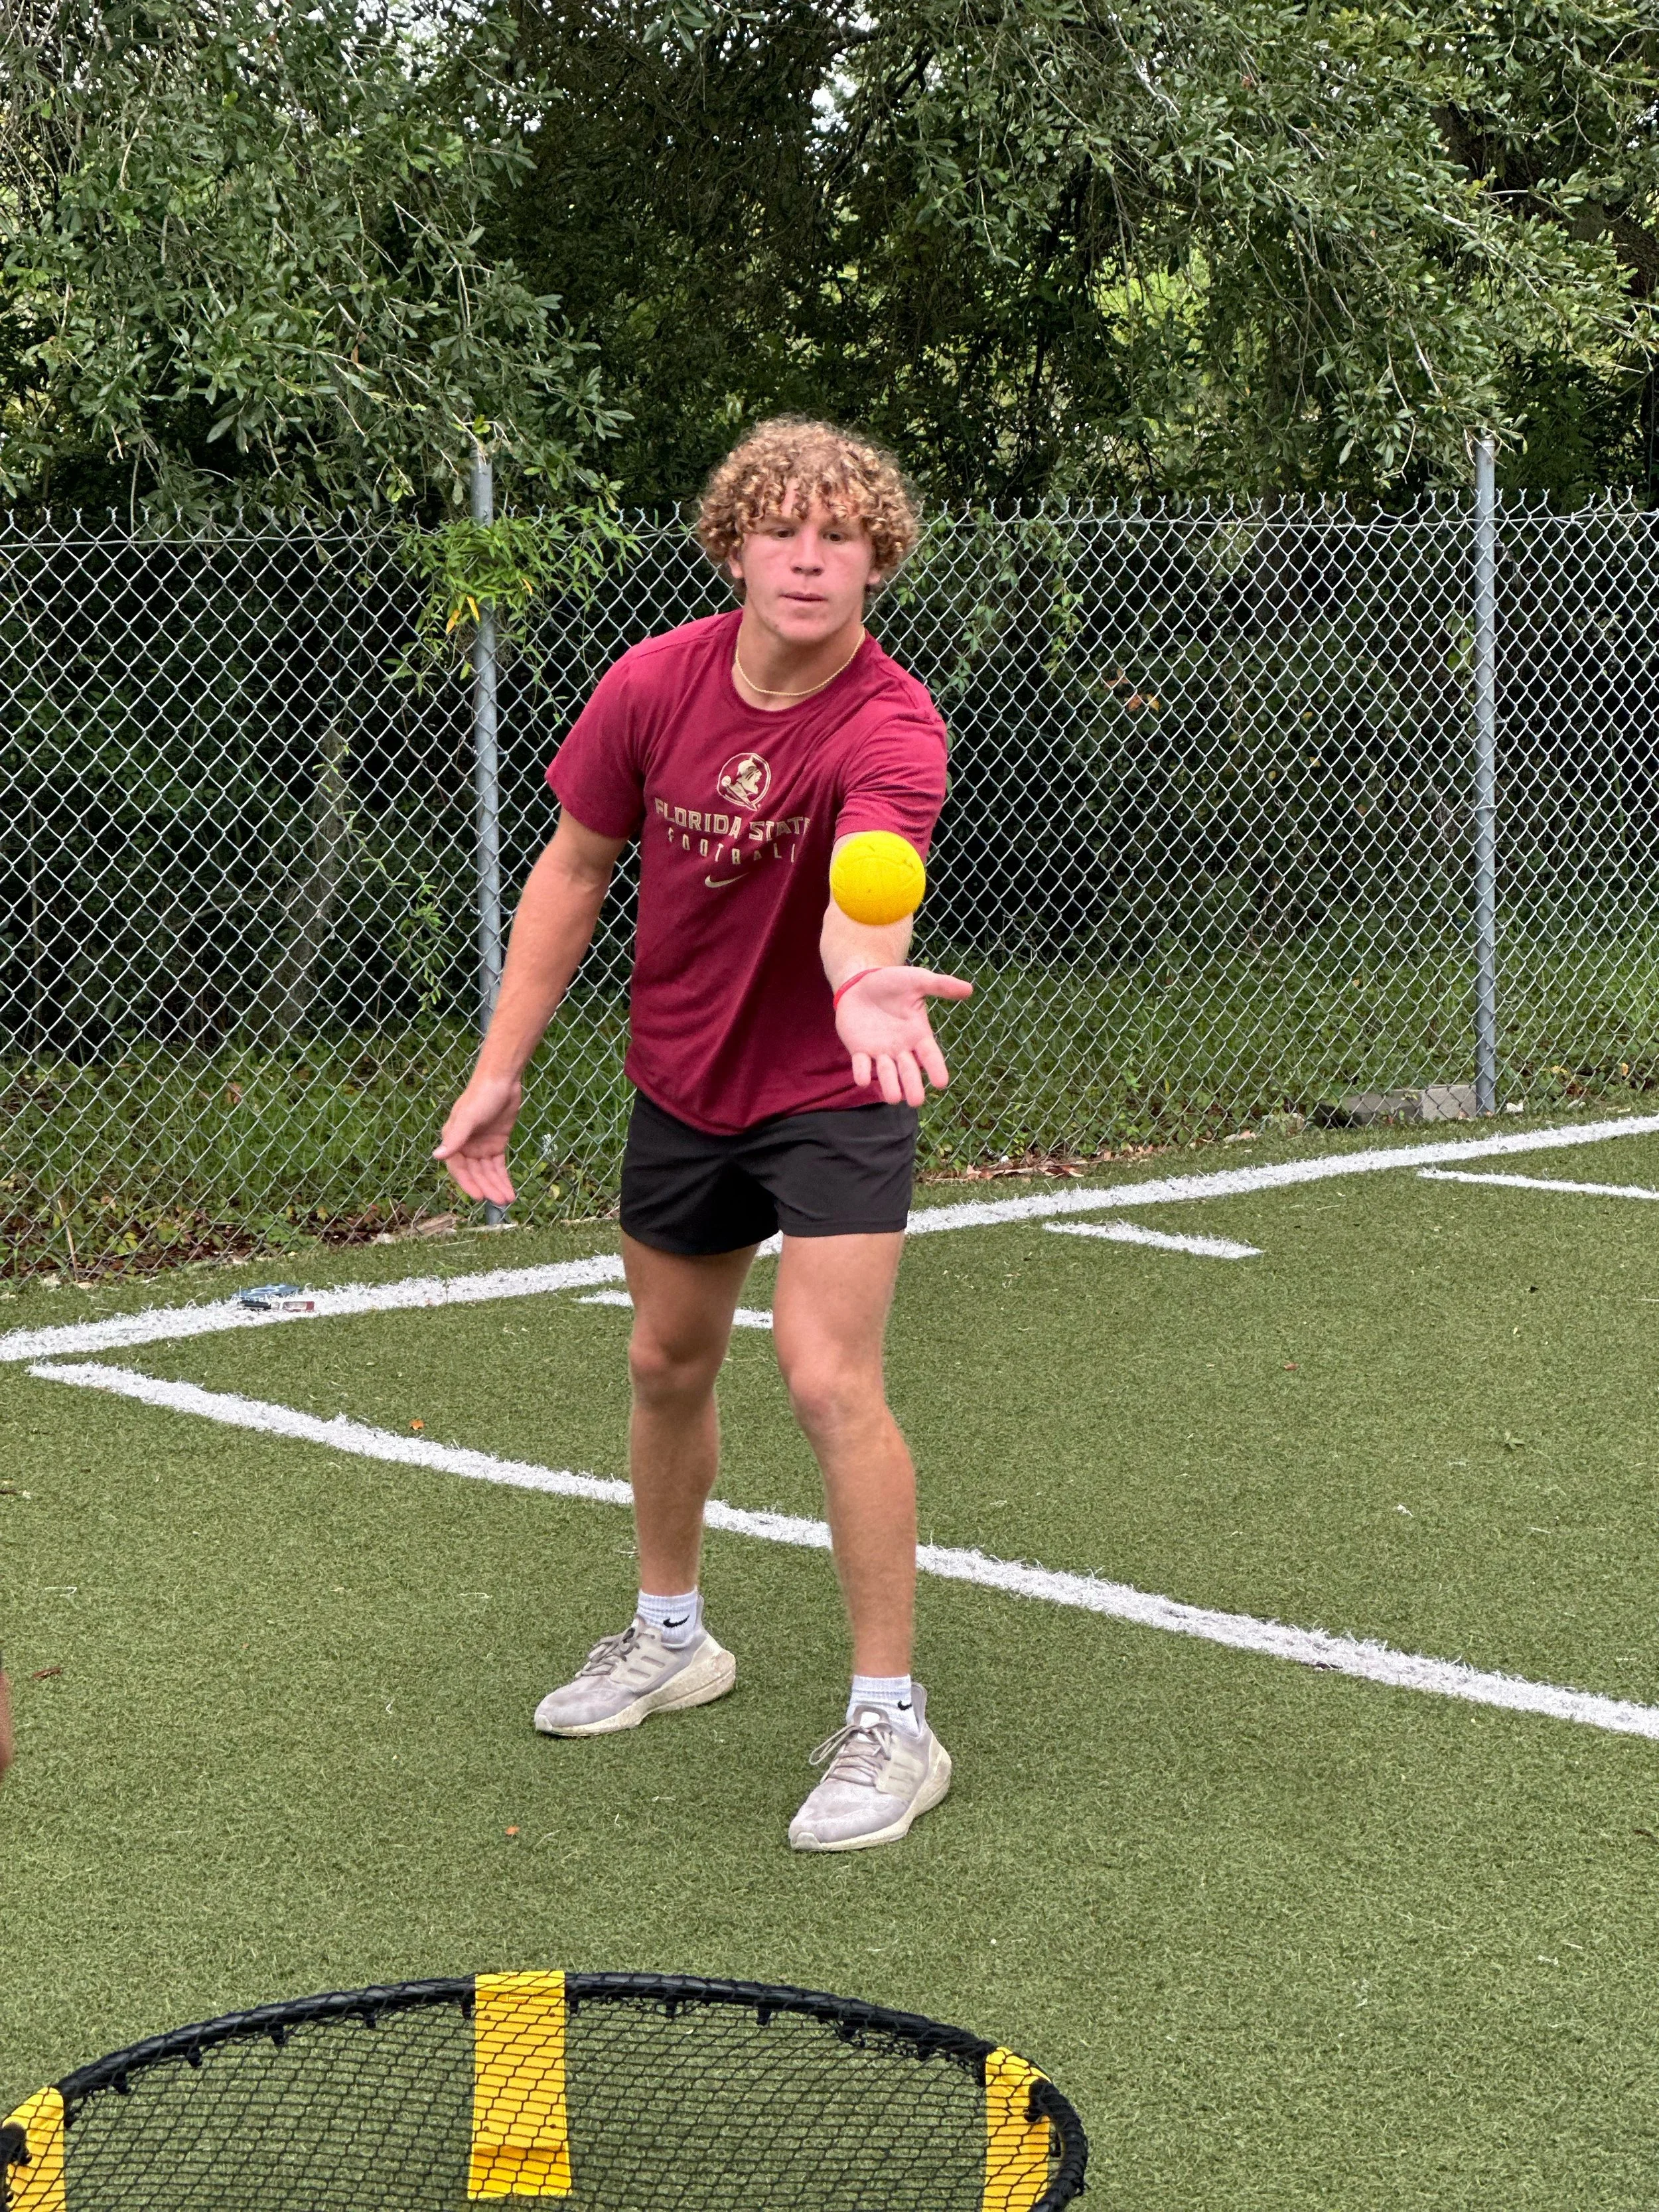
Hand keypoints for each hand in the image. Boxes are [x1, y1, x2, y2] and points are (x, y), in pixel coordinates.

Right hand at [433, 1071, 522, 1205]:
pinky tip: (510, 1189)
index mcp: (454, 1140)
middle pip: (476, 1173)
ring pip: (488, 1172)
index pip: (459, 1168)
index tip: (480, 1197)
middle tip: (500, 1201)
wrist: (502, 1080)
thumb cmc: (480, 1096)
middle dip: (488, 1187)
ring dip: (497, 1186)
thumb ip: (455, 1138)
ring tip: (508, 1200)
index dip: (468, 1183)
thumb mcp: (468, 1118)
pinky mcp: (496, 1144)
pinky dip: (503, 1177)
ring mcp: (481, 1146)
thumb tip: (437, 1156)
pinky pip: (498, 1165)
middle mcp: (466, 1146)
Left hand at [835, 965, 972, 1105]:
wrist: (860, 983)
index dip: (935, 1068)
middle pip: (909, 1070)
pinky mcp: (860, 1050)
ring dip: (890, 1085)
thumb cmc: (892, 983)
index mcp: (918, 1034)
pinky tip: (863, 1080)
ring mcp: (880, 1051)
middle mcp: (901, 1048)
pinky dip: (862, 1072)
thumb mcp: (917, 980)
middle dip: (912, 1085)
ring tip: (894, 1098)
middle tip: (916, 1101)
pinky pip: (861, 1064)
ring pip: (887, 1073)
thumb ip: (941, 985)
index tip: (941, 1083)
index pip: (930, 1055)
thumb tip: (969, 989)